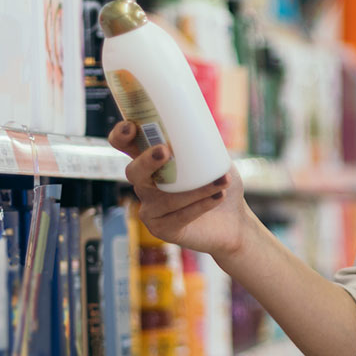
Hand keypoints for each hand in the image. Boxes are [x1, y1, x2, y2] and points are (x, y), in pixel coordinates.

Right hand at [109, 121, 251, 259]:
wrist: (234, 223)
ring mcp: (151, 209)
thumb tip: (204, 126)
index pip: (125, 145)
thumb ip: (206, 143)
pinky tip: (218, 196)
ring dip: (196, 188)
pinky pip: (178, 216)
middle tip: (165, 150)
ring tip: (222, 181)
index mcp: (152, 162)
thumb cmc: (220, 186)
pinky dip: (201, 205)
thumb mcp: (216, 159)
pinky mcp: (162, 229)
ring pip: (165, 197)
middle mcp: (145, 185)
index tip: (131, 127)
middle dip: (147, 160)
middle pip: (133, 171)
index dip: (121, 136)